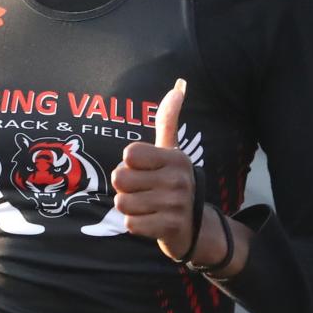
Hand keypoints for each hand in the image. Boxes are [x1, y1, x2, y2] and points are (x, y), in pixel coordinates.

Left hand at [111, 79, 195, 259]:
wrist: (193, 226)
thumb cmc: (172, 183)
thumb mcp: (171, 151)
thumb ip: (168, 120)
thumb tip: (179, 85)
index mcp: (175, 157)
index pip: (128, 154)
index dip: (129, 164)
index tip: (145, 171)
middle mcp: (178, 179)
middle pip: (120, 178)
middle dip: (125, 188)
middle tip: (144, 191)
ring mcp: (176, 204)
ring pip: (122, 202)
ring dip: (130, 207)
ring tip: (148, 207)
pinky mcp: (170, 227)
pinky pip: (130, 224)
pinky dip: (136, 225)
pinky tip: (151, 222)